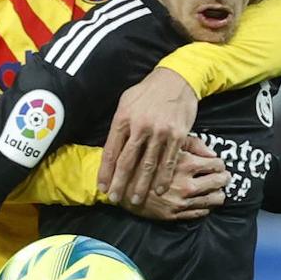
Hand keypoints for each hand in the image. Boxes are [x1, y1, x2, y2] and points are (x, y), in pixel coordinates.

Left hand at [98, 67, 197, 204]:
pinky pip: (169, 161)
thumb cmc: (148, 91)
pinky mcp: (178, 135)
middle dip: (119, 183)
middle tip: (115, 199)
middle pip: (127, 162)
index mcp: (123, 118)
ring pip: (148, 165)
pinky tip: (158, 190)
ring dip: (140, 186)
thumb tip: (110, 148)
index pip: (111, 151)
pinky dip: (163, 177)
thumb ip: (118, 124)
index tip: (102, 187)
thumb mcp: (126, 102)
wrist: (177, 79)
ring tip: (135, 200)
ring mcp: (160, 132)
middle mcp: (140, 126)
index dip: (105, 172)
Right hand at [120, 136, 227, 220]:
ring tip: (215, 189)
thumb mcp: (166, 145)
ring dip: (218, 193)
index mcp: (185, 164)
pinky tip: (203, 200)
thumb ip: (191, 146)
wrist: (120, 184)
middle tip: (222, 176)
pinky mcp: (174, 215)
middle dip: (223, 178)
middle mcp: (186, 184)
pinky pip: (200, 212)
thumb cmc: (143, 160)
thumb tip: (212, 153)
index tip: (218, 164)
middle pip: (220, 182)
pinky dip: (206, 206)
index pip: (217, 165)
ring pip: (214, 199)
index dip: (220, 164)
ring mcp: (181, 202)